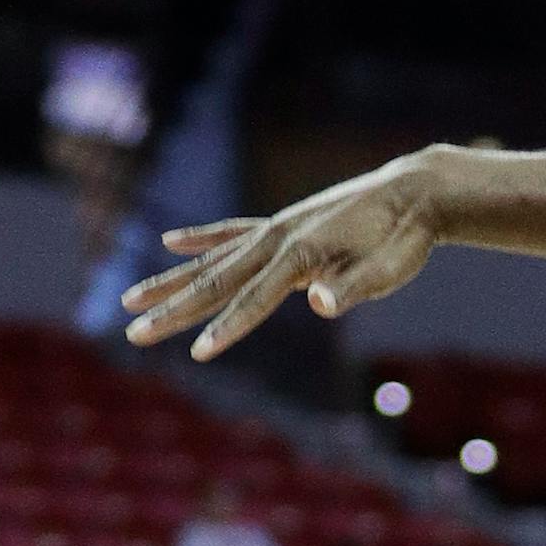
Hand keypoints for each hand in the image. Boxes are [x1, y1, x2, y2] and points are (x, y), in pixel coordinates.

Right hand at [120, 150, 441, 359]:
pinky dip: (201, 239)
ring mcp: (277, 229)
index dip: (228, 328)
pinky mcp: (284, 225)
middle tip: (133, 333)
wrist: (415, 192)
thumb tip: (319, 303)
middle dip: (174, 310)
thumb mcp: (390, 269)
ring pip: (212, 259)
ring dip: (170, 281)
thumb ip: (353, 287)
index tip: (197, 353)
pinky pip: (232, 233)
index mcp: (301, 255)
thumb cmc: (405, 238)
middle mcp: (278, 238)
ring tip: (129, 298)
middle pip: (216, 280)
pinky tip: (170, 243)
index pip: (255, 299)